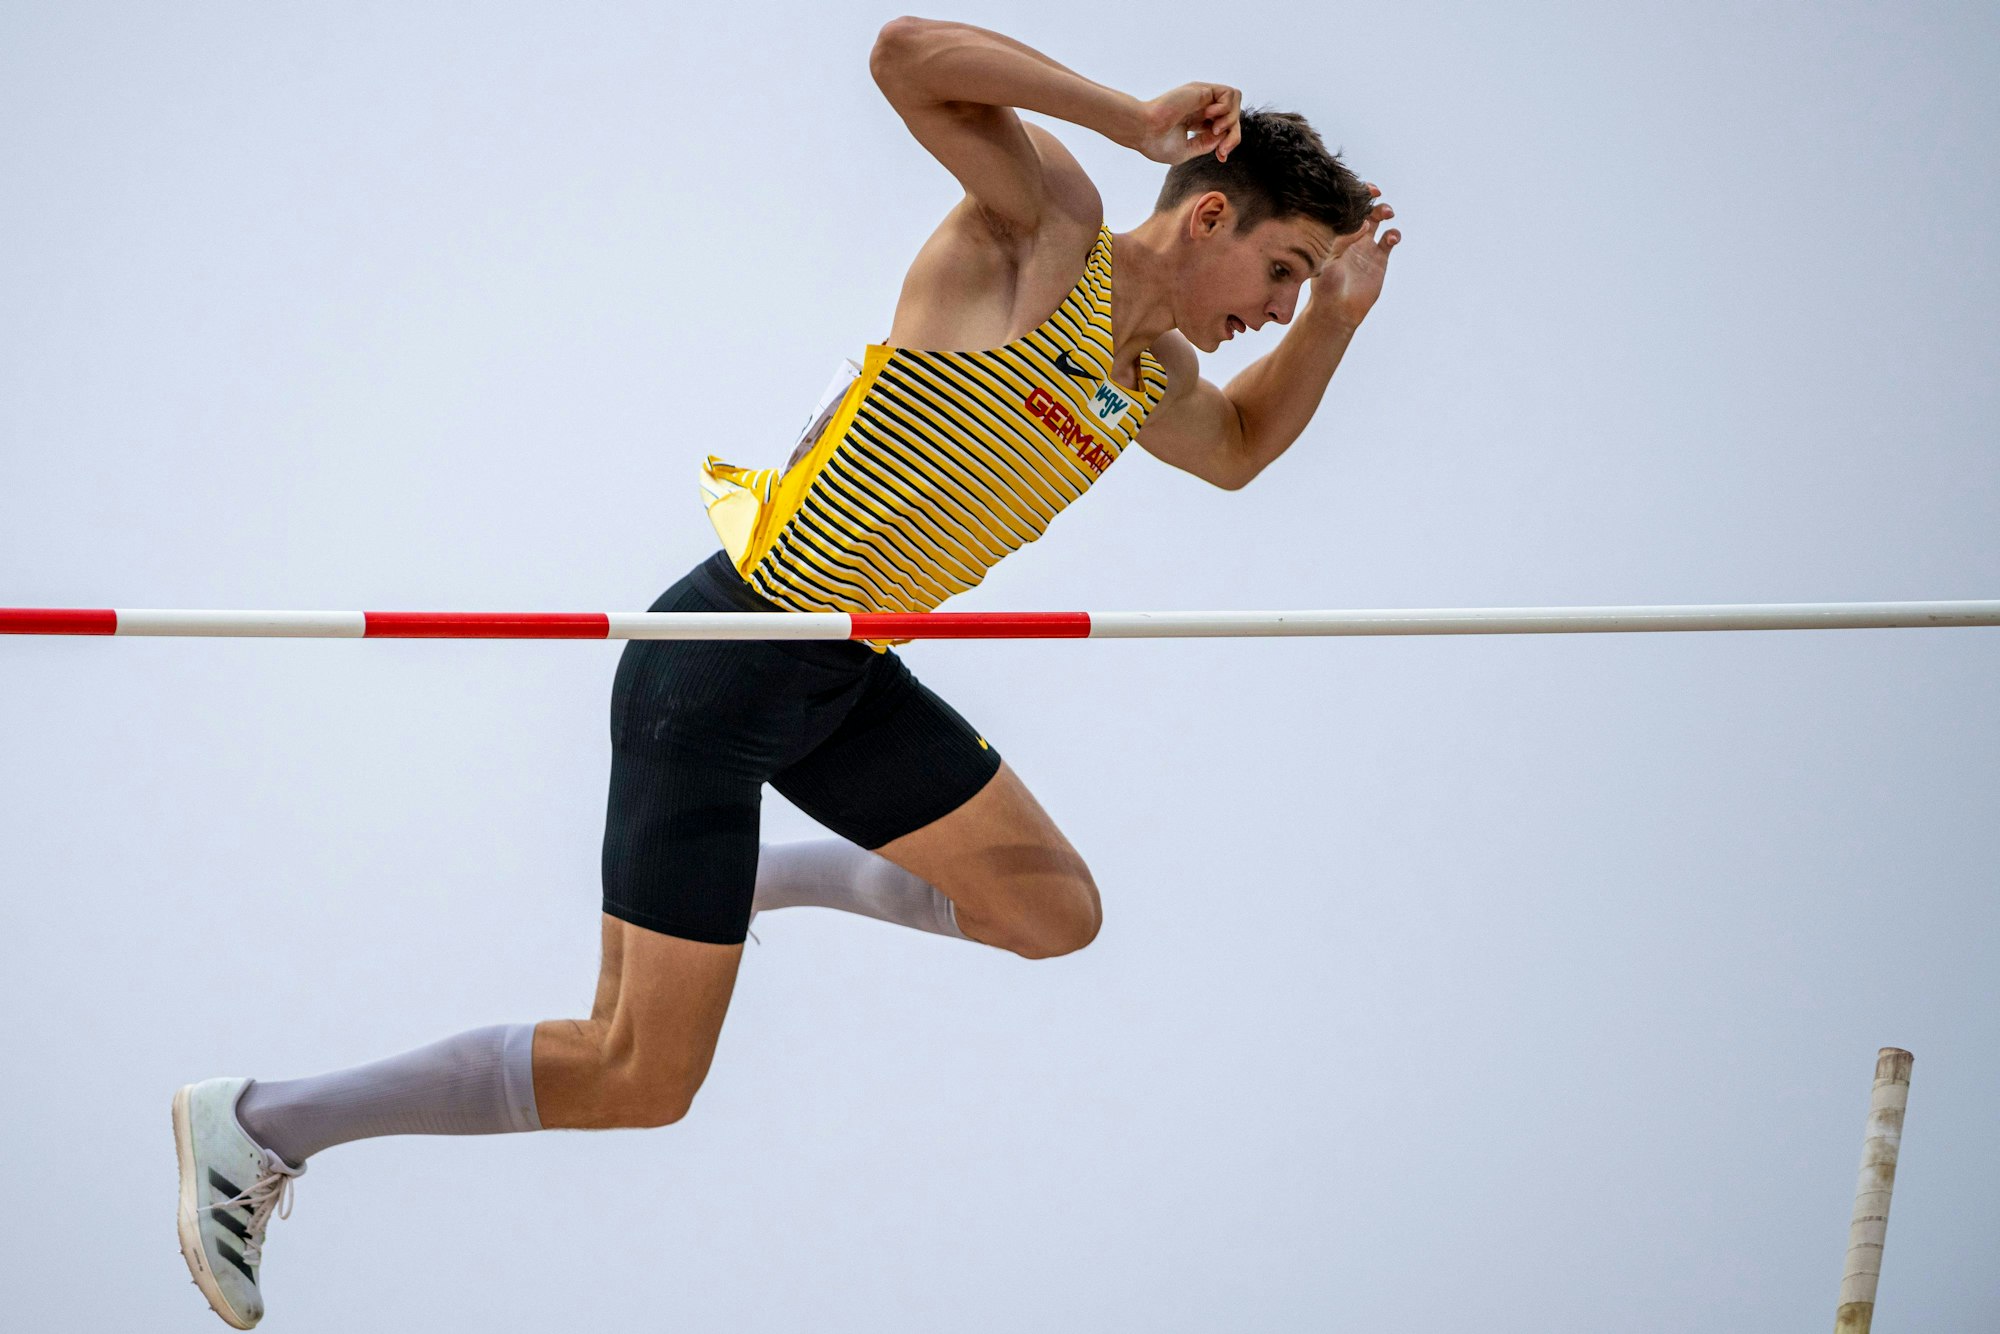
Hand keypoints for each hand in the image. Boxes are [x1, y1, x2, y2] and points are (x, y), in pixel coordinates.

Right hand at [1132, 83, 1242, 164]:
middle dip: (1234, 135)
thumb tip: (1225, 136)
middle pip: (1232, 116)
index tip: (1221, 157)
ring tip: (1215, 129)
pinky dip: (1226, 108)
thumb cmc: (1157, 143)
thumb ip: (1207, 143)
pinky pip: (1230, 94)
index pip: (1223, 128)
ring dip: (1232, 119)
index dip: (1228, 142)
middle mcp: (1201, 108)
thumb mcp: (1187, 150)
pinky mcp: (1202, 90)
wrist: (1144, 130)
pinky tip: (1209, 115)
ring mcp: (1202, 98)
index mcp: (1196, 121)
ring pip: (1235, 102)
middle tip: (1223, 149)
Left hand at [1310, 186, 1400, 326]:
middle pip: (1363, 208)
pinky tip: (1392, 238)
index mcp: (1335, 233)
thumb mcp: (1328, 260)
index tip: (1363, 190)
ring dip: (1384, 211)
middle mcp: (1351, 236)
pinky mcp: (1379, 259)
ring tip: (1387, 213)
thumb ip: (1344, 240)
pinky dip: (1394, 234)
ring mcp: (1366, 246)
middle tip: (1377, 196)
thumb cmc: (1324, 287)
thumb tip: (1364, 222)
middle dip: (1372, 199)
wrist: (1335, 311)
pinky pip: (1389, 240)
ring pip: (1379, 220)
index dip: (1355, 196)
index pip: (1345, 209)